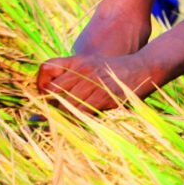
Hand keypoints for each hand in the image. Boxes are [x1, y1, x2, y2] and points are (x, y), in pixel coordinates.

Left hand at [36, 53, 161, 113]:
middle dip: (51, 106)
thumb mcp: (91, 65)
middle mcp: (82, 70)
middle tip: (53, 117)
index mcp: (76, 61)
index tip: (44, 99)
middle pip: (53, 91)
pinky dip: (79, 120)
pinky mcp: (105, 96)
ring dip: (65, 117)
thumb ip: (72, 77)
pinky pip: (83, 112)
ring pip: (67, 105)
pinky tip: (83, 121)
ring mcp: (94, 82)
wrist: (142, 68)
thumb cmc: (114, 72)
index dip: (40, 86)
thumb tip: (50, 94)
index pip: (46, 69)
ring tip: (67, 123)